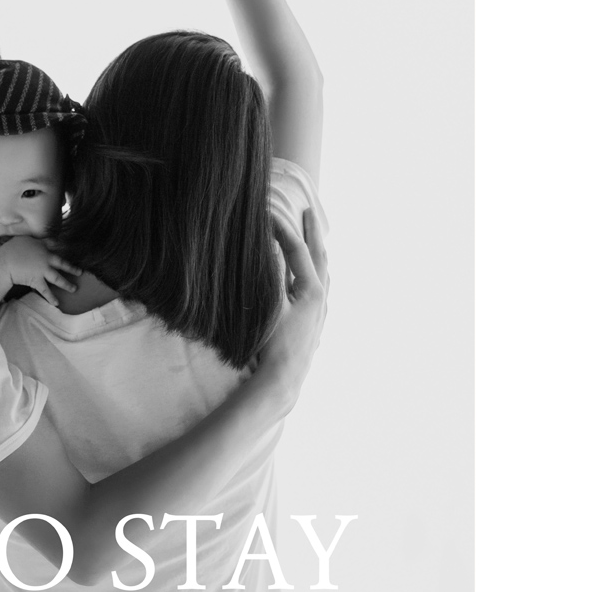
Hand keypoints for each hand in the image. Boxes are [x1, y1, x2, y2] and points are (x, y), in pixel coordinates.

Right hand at [0, 236, 80, 303]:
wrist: (4, 261)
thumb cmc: (12, 248)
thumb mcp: (25, 238)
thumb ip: (34, 239)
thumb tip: (37, 238)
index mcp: (43, 247)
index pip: (57, 245)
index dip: (66, 247)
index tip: (74, 249)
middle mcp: (46, 259)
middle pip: (63, 264)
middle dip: (72, 268)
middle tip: (80, 272)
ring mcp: (42, 271)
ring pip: (58, 279)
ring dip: (67, 284)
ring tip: (74, 289)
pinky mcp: (36, 281)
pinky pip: (45, 290)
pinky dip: (51, 297)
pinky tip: (57, 303)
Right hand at [254, 209, 328, 406]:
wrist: (283, 380)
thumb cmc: (273, 345)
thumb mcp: (269, 306)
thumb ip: (270, 275)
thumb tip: (270, 248)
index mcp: (312, 290)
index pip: (297, 251)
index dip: (283, 230)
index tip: (269, 215)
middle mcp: (321, 298)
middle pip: (319, 256)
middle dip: (312, 232)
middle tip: (308, 211)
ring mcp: (320, 311)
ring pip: (323, 273)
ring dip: (317, 253)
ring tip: (313, 239)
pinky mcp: (315, 323)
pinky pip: (320, 289)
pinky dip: (316, 274)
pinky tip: (313, 279)